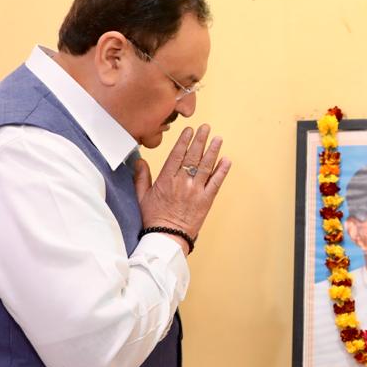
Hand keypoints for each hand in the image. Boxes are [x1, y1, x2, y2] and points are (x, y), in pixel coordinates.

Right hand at [132, 125, 230, 245]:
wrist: (166, 238)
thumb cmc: (152, 219)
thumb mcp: (141, 197)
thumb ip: (141, 177)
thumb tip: (140, 161)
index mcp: (166, 180)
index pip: (177, 155)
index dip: (184, 141)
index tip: (189, 130)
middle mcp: (182, 183)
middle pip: (193, 157)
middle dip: (200, 140)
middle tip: (206, 127)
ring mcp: (196, 191)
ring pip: (206, 167)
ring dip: (213, 151)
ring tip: (218, 138)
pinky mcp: (206, 201)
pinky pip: (216, 183)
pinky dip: (222, 171)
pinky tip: (226, 160)